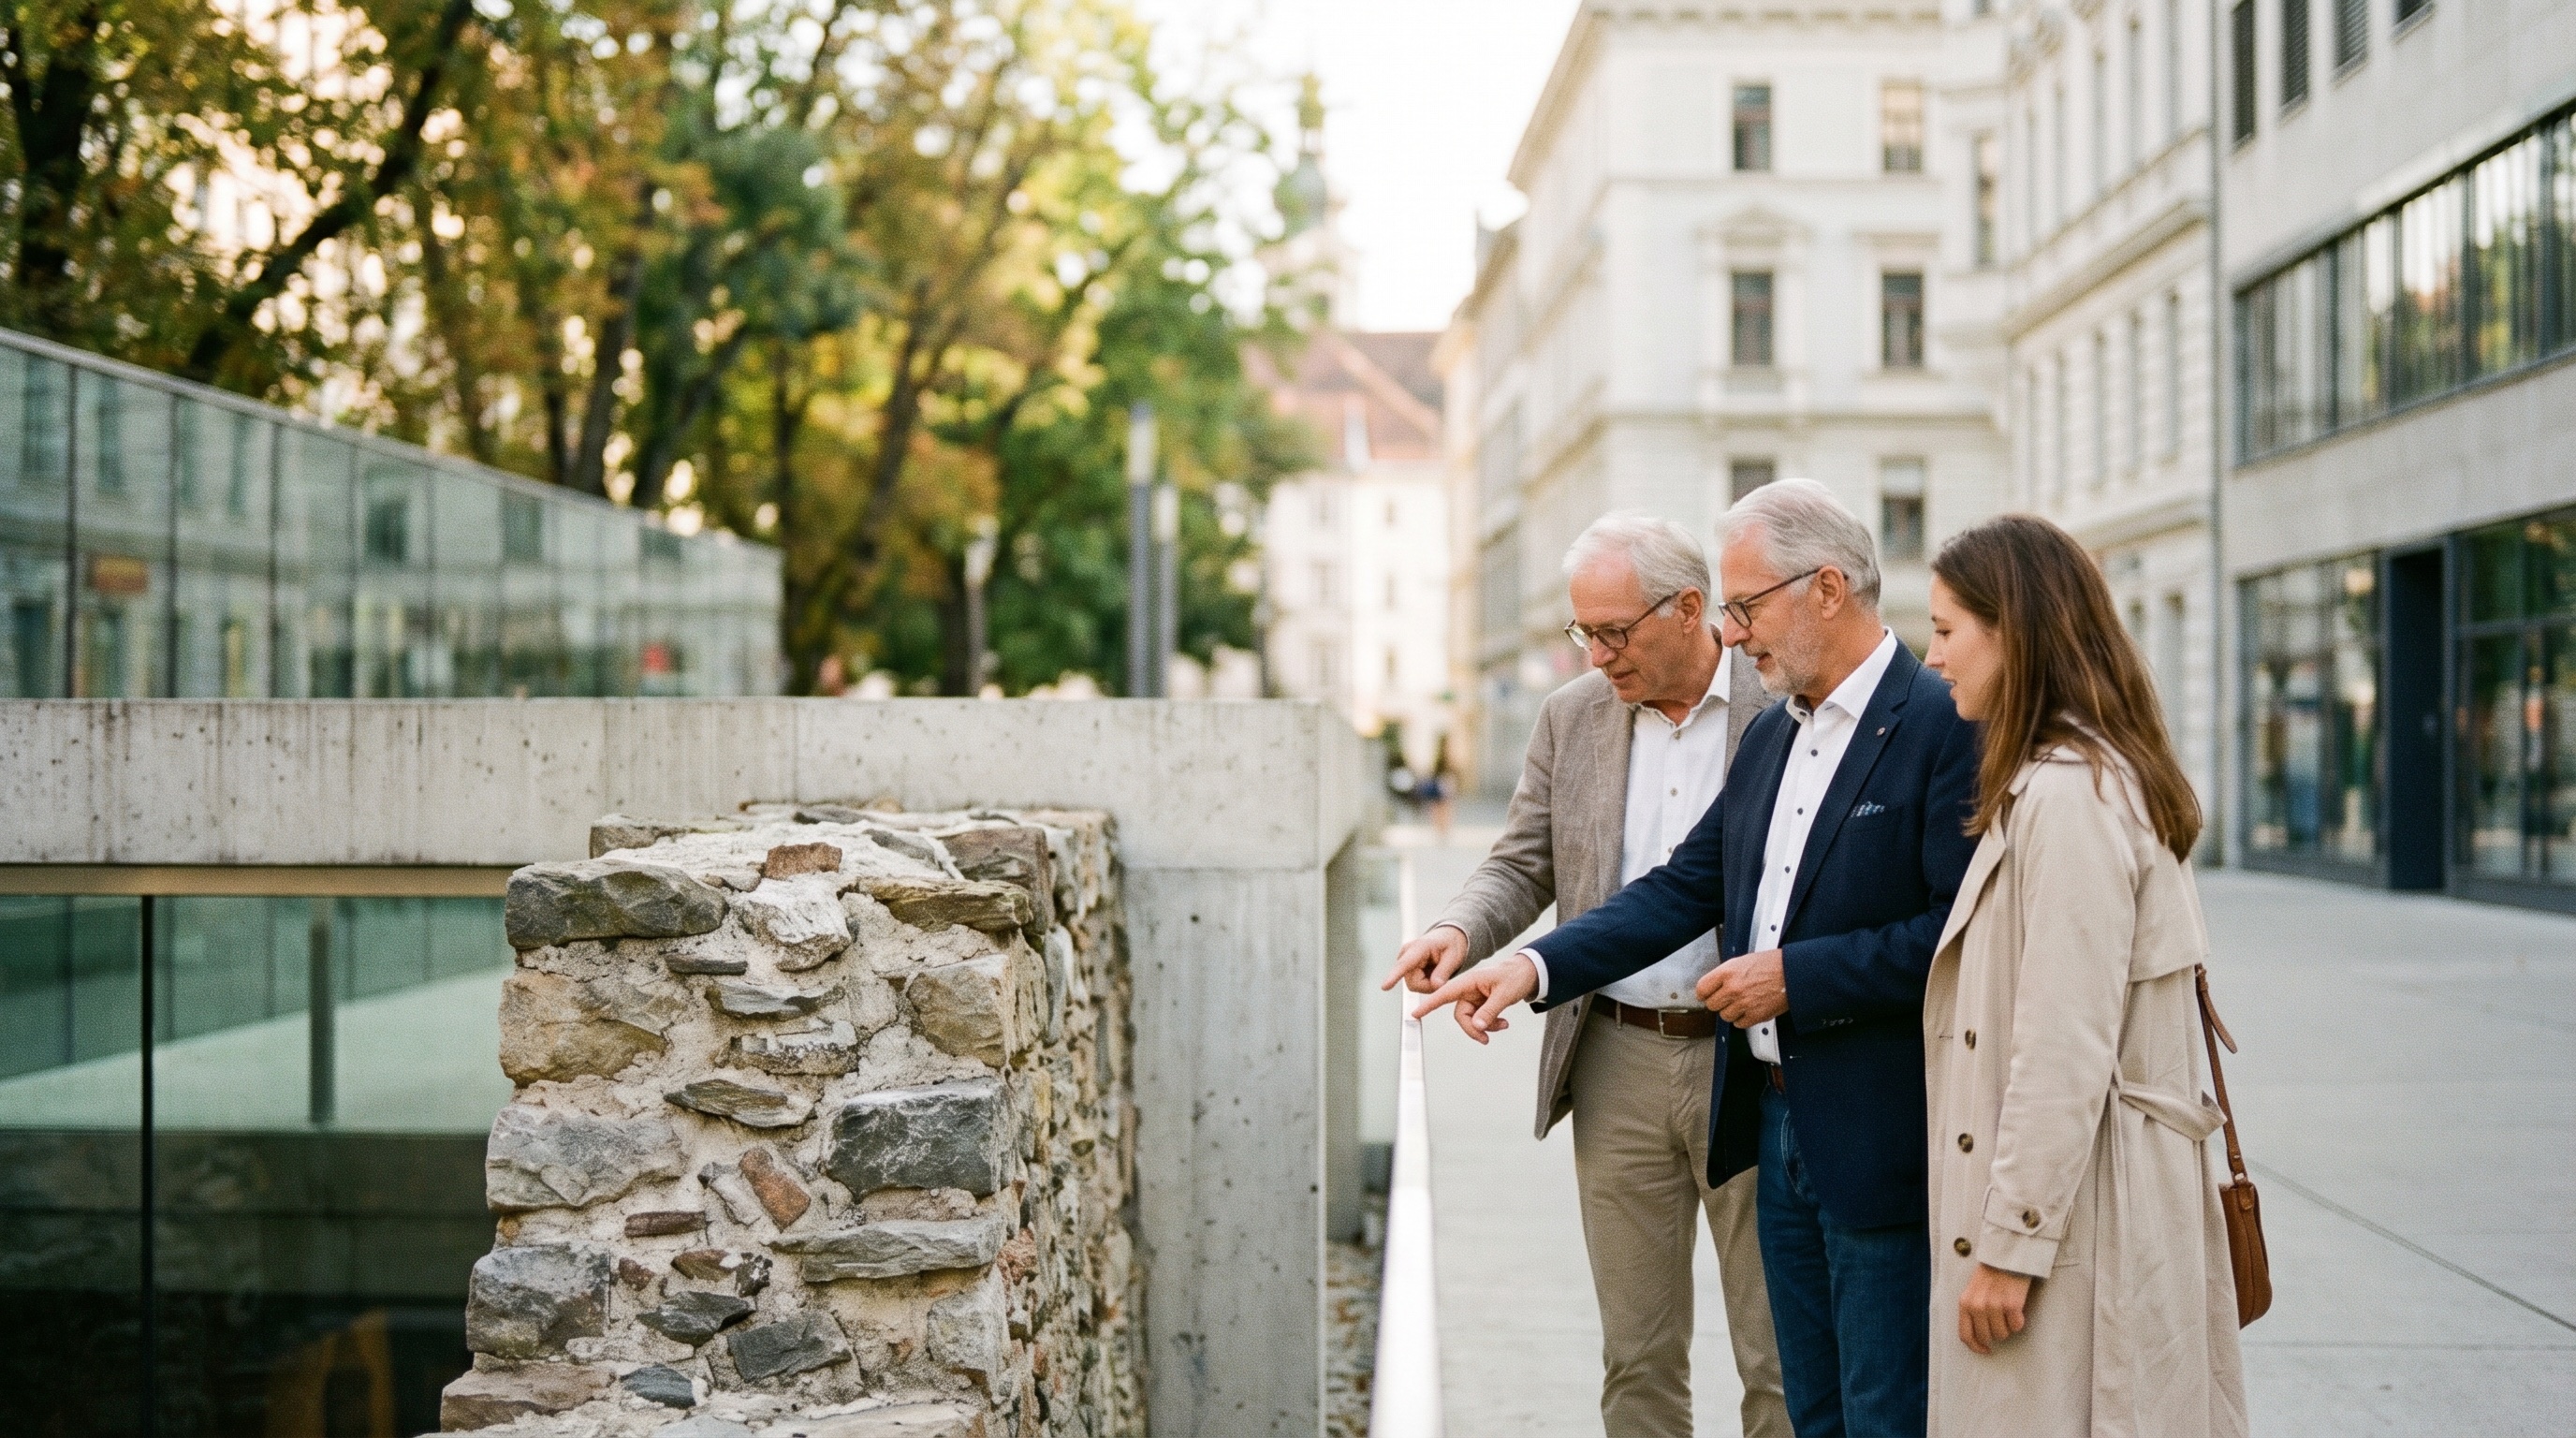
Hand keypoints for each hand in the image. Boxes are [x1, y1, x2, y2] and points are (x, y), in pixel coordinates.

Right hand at [1382, 925, 1469, 994]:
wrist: (1445, 938)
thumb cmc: (1450, 945)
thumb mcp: (1453, 956)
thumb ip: (1444, 971)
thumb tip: (1435, 986)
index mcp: (1419, 947)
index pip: (1405, 963)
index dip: (1394, 976)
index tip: (1384, 987)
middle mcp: (1406, 953)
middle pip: (1413, 983)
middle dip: (1429, 986)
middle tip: (1442, 977)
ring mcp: (1403, 961)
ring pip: (1414, 986)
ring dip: (1428, 985)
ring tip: (1437, 972)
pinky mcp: (1404, 968)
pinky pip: (1414, 984)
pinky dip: (1425, 983)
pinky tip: (1430, 972)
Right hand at [1411, 953, 1539, 1044]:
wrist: (1527, 973)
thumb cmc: (1515, 977)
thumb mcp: (1505, 994)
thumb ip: (1489, 1010)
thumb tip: (1477, 1026)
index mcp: (1469, 981)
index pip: (1445, 993)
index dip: (1430, 1004)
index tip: (1416, 1013)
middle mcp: (1468, 989)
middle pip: (1461, 1015)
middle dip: (1473, 1028)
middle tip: (1486, 1038)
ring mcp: (1474, 997)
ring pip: (1471, 1019)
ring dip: (1486, 1027)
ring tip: (1504, 1025)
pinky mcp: (1481, 1003)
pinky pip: (1480, 1019)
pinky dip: (1491, 1024)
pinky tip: (1504, 1023)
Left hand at [1697, 949, 1788, 1024]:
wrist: (1793, 973)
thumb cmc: (1773, 964)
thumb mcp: (1743, 961)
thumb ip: (1727, 974)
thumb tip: (1715, 984)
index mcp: (1727, 972)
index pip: (1702, 988)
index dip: (1704, 993)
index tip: (1706, 995)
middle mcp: (1733, 988)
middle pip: (1712, 1005)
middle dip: (1718, 1002)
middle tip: (1727, 999)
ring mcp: (1743, 1003)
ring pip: (1725, 1016)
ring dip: (1731, 1011)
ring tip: (1742, 1003)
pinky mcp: (1755, 1016)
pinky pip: (1739, 1024)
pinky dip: (1743, 1019)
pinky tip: (1750, 1010)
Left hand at [1958, 1263, 2032, 1354]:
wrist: (2007, 1257)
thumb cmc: (1990, 1274)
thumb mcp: (1972, 1291)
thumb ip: (1971, 1311)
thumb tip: (1979, 1337)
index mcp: (1964, 1303)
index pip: (1966, 1336)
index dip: (1976, 1347)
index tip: (1986, 1350)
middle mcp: (1977, 1307)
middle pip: (1987, 1337)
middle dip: (1995, 1333)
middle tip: (2001, 1319)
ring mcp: (1994, 1306)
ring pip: (2003, 1334)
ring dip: (2007, 1327)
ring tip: (2008, 1311)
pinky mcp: (2011, 1305)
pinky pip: (2016, 1326)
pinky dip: (2019, 1321)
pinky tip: (2017, 1308)